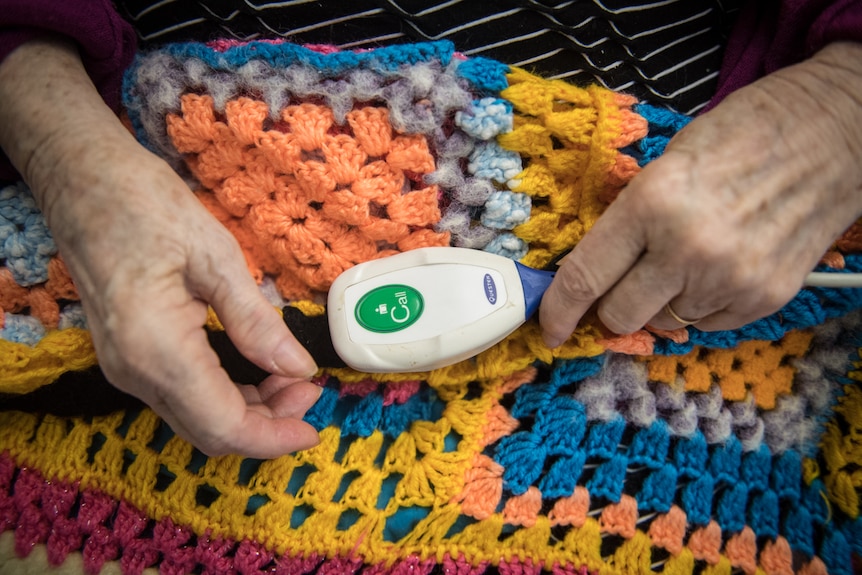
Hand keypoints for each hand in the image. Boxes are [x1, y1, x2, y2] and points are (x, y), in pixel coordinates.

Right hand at [0, 38, 320, 457]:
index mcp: (157, 349)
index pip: (222, 425)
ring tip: (291, 377)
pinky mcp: (128, 355)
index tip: (314, 429)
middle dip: (267, 424)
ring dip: (248, 410)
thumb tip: (299, 368)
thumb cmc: (146, 205)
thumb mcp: (216, 257)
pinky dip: (224, 395)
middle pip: (209, 431)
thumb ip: (257, 322)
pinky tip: (256, 370)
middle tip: (309, 389)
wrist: (82, 180)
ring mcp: (126, 366)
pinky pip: (182, 395)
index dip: (273, 438)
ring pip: (196, 417)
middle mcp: (135, 372)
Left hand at [540, 41, 861, 345]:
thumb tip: (597, 273)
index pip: (586, 276)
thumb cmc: (744, 133)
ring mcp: (730, 278)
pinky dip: (701, 305)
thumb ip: (630, 221)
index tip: (549, 326)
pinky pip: (707, 324)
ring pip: (665, 323)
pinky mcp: (766, 297)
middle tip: (621, 286)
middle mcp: (688, 248)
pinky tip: (719, 266)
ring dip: (663, 302)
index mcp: (652, 202)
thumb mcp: (667, 162)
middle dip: (611, 307)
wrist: (835, 130)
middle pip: (621, 315)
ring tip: (687, 258)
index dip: (560, 309)